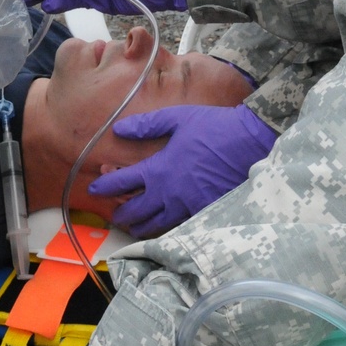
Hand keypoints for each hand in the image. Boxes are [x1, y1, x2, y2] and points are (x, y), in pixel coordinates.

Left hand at [90, 103, 277, 237]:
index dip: (105, 186)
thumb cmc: (214, 127)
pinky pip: (180, 225)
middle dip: (121, 215)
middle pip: (137, 212)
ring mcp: (188, 205)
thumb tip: (118, 130)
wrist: (250, 142)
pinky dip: (168, 227)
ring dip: (141, 226)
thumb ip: (146, 126)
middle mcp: (170, 193)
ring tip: (135, 226)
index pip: (122, 183)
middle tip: (114, 216)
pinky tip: (166, 226)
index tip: (94, 189)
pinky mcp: (206, 211)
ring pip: (157, 224)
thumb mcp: (178, 118)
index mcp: (160, 169)